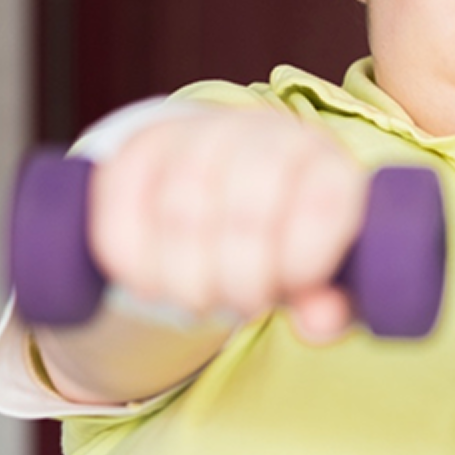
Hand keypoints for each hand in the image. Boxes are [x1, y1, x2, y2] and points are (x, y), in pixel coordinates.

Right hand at [88, 110, 367, 340]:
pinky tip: (152, 286)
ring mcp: (201, 132)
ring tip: (201, 300)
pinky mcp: (142, 146)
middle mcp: (267, 133)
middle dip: (240, 280)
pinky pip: (123, 203)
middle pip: (246, 212)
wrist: (232, 183)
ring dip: (186, 278)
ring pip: (180, 210)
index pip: (321, 208)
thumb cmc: (288, 240)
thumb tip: (319, 321)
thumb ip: (330, 303)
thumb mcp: (321, 274)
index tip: (290, 289)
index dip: (300, 264)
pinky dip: (133, 260)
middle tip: (242, 307)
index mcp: (326, 162)